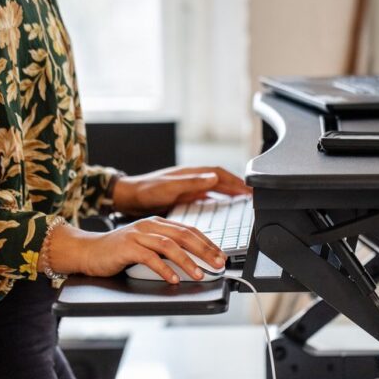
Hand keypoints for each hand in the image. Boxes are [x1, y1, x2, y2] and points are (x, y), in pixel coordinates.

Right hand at [46, 217, 226, 282]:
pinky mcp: (127, 247)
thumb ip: (166, 249)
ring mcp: (138, 234)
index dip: (208, 243)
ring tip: (199, 274)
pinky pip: (149, 258)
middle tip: (218, 264)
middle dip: (205, 251)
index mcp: (158, 223)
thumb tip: (193, 263)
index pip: (190, 230)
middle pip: (184, 236)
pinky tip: (173, 279)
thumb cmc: (118, 252)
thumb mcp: (146, 246)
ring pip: (169, 245)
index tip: (221, 256)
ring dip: (187, 261)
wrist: (87, 251)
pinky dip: (164, 269)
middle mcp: (150, 225)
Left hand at [112, 166, 250, 216]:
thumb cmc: (145, 191)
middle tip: (251, 195)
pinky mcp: (183, 195)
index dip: (236, 181)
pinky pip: (206, 195)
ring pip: (214, 187)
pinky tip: (221, 204)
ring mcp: (188, 186)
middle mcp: (191, 178)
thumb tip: (213, 178)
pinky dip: (217, 198)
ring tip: (242, 198)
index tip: (249, 189)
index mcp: (190, 174)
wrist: (127, 197)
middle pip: (220, 180)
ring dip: (229, 191)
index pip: (219, 174)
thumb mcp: (168, 187)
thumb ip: (191, 183)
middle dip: (237, 186)